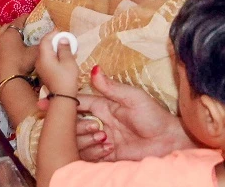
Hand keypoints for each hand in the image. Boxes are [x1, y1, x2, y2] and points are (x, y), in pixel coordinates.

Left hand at [0, 21, 35, 84]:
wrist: (7, 79)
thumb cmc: (21, 64)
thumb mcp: (34, 53)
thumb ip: (41, 44)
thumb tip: (48, 39)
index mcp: (11, 33)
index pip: (18, 21)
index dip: (24, 18)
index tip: (29, 16)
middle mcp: (0, 36)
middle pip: (7, 26)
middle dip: (14, 25)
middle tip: (22, 26)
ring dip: (6, 32)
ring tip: (12, 35)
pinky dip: (0, 40)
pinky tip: (4, 45)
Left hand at [36, 31, 79, 95]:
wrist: (62, 98)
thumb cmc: (66, 78)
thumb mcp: (68, 61)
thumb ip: (65, 48)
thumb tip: (62, 38)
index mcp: (43, 55)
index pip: (45, 39)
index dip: (53, 34)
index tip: (62, 31)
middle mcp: (38, 60)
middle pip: (44, 46)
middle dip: (54, 40)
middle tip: (65, 38)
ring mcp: (40, 67)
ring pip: (45, 53)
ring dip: (54, 48)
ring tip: (65, 47)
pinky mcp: (43, 73)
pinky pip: (46, 59)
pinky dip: (53, 55)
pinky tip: (61, 57)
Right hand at [73, 67, 188, 161]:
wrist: (167, 142)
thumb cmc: (154, 116)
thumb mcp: (133, 97)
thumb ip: (111, 87)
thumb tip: (95, 69)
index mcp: (103, 105)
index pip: (78, 103)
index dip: (68, 104)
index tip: (56, 106)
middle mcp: (99, 122)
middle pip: (73, 124)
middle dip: (80, 126)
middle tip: (98, 129)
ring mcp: (102, 139)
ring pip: (78, 140)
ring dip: (87, 140)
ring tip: (105, 139)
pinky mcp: (106, 155)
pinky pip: (87, 155)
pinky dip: (93, 153)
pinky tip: (108, 149)